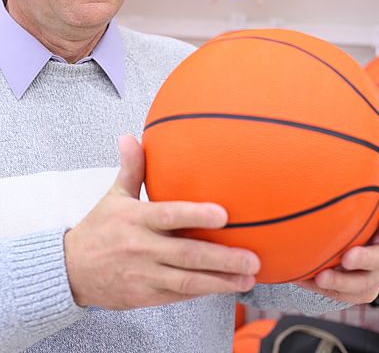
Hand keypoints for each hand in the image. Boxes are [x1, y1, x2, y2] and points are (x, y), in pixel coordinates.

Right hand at [64, 135, 260, 309]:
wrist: (70, 271)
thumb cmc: (99, 229)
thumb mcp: (114, 195)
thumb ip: (131, 168)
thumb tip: (130, 136)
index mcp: (136, 219)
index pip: (170, 215)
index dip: (197, 215)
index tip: (224, 215)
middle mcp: (141, 248)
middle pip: (187, 254)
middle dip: (223, 258)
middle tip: (253, 258)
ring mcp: (144, 275)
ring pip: (188, 282)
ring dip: (221, 281)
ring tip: (248, 279)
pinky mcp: (145, 297)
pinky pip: (179, 296)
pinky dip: (203, 292)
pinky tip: (225, 287)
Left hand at [292, 209, 378, 304]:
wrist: (344, 261)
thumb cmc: (345, 232)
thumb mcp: (346, 220)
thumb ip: (340, 208)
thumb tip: (314, 189)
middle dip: (363, 258)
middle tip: (346, 258)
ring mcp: (374, 276)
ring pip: (361, 284)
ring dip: (339, 281)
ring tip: (320, 278)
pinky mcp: (362, 293)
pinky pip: (343, 295)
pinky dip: (322, 289)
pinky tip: (304, 280)